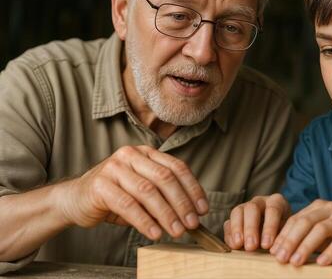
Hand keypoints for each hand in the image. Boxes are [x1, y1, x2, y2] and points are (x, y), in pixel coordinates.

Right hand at [60, 145, 207, 239]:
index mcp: (146, 153)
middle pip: (165, 178)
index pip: (177, 167)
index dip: (193, 189)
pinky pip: (128, 204)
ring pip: (148, 191)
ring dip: (166, 214)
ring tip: (176, 231)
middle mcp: (131, 155)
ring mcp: (114, 167)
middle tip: (192, 224)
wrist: (74, 199)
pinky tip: (154, 233)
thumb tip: (192, 215)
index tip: (203, 209)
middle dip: (182, 203)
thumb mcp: (143, 192)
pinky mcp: (101, 184)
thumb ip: (164, 197)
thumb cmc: (114, 196)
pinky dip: (144, 221)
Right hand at [223, 193, 289, 250]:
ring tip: (238, 245)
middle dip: (251, 228)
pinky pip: (228, 223)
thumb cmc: (284, 234)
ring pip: (237, 212)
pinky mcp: (234, 218)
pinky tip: (233, 246)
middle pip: (252, 208)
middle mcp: (260, 201)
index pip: (273, 209)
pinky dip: (230, 234)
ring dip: (237, 229)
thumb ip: (281, 238)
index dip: (269, 227)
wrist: (276, 234)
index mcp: (276, 201)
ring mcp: (245, 207)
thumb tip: (276, 249)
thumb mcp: (287, 233)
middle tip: (251, 246)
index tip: (267, 245)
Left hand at [269, 199, 331, 265]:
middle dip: (290, 241)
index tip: (272, 251)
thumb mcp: (323, 235)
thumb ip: (307, 237)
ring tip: (296, 262)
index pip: (295, 219)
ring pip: (321, 230)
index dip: (283, 235)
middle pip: (305, 222)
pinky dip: (330, 251)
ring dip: (306, 247)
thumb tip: (282, 251)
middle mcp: (330, 208)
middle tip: (280, 258)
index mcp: (318, 207)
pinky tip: (321, 263)